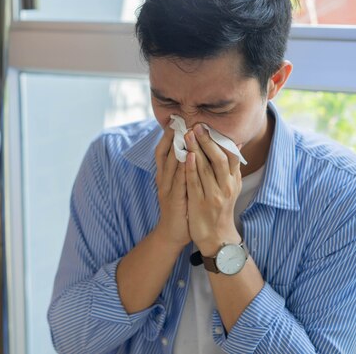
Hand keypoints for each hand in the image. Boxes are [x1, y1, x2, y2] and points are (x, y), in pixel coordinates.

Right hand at [153, 125, 190, 249]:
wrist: (173, 234)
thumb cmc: (180, 208)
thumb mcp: (180, 186)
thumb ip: (184, 170)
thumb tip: (192, 152)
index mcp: (164, 175)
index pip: (163, 150)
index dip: (167, 135)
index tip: (174, 120)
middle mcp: (163, 179)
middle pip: (164, 153)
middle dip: (170, 136)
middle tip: (178, 120)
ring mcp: (166, 189)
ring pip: (170, 164)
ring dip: (177, 148)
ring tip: (184, 132)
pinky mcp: (174, 200)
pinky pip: (179, 181)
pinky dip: (184, 168)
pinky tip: (191, 157)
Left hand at [184, 124, 241, 255]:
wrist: (216, 236)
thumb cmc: (221, 208)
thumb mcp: (231, 186)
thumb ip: (231, 167)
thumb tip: (236, 143)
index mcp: (233, 180)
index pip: (230, 155)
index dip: (220, 139)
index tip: (209, 125)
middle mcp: (227, 186)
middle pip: (219, 158)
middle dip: (207, 140)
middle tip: (197, 125)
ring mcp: (214, 195)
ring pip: (206, 168)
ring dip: (197, 149)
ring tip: (188, 134)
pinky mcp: (201, 203)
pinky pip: (195, 183)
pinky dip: (191, 168)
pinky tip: (186, 156)